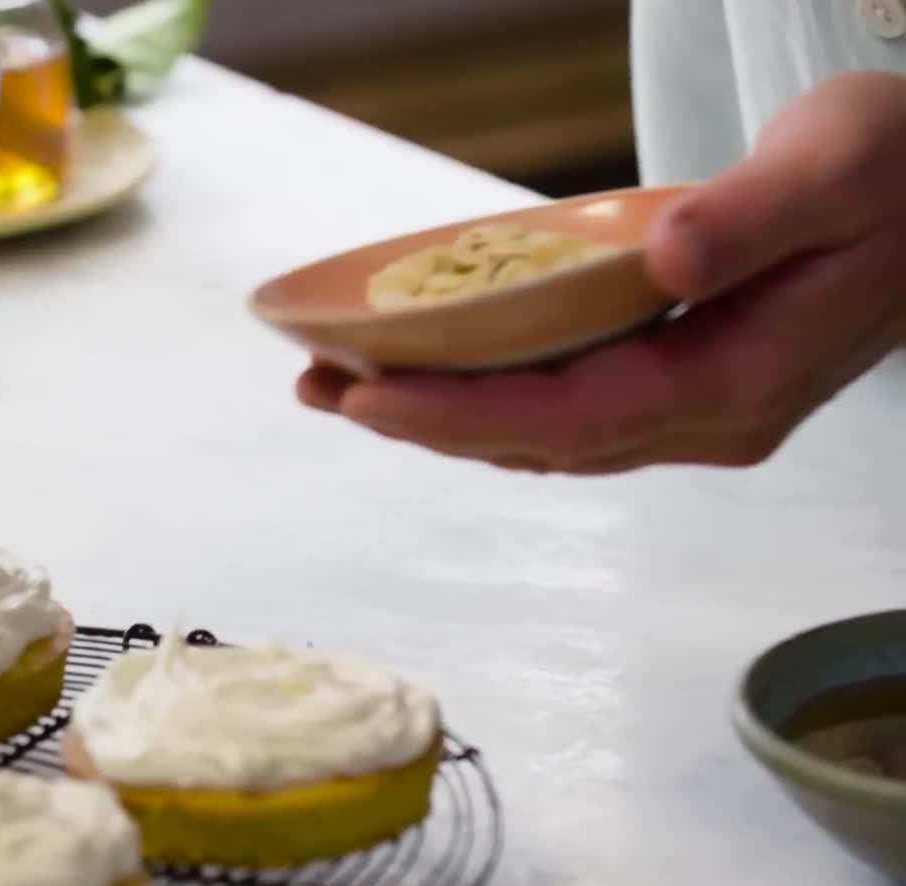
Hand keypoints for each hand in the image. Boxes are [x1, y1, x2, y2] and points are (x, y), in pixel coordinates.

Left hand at [297, 72, 905, 474]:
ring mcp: (700, 412)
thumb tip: (668, 260)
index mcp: (740, 382)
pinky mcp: (689, 386)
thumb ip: (752, 216)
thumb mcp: (837, 164)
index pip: (571, 417)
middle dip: (421, 423)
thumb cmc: (900, 165)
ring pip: (546, 436)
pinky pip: (568, 409)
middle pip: (539, 442)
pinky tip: (429, 372)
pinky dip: (489, 398)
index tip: (366, 392)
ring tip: (341, 382)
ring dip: (443, 418)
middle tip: (316, 385)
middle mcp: (713, 419)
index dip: (459, 414)